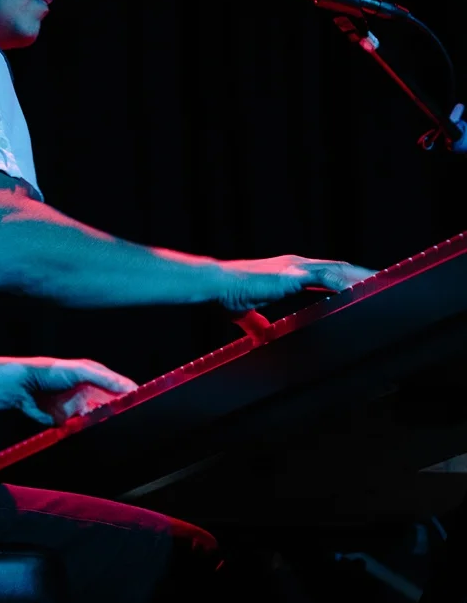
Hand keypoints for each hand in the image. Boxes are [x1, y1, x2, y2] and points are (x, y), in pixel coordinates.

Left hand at [0, 357, 137, 426]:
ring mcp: (79, 407)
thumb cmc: (49, 372)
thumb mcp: (80, 372)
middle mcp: (89, 391)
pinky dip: (91, 431)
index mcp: (94, 376)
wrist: (21, 388)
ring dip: (107, 423)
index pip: (119, 386)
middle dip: (121, 411)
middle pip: (112, 404)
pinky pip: (85, 429)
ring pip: (100, 418)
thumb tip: (129, 388)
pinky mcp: (68, 421)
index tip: (144, 403)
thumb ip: (105, 380)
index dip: (131, 395)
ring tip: (120, 429)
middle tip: (135, 420)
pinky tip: (99, 433)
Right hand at [218, 254, 375, 312]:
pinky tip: (363, 290)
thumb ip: (257, 323)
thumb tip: (261, 336)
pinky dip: (347, 283)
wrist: (217, 284)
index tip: (363, 287)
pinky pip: (329, 277)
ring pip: (340, 269)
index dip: (345, 280)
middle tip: (386, 284)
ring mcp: (297, 267)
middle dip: (362, 275)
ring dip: (362, 277)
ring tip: (384, 285)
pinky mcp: (294, 274)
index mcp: (289, 272)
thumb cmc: (227, 294)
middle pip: (339, 268)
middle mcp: (297, 265)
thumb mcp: (246, 313)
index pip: (326, 274)